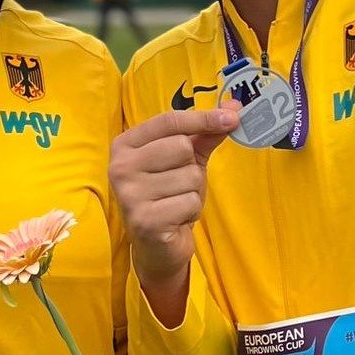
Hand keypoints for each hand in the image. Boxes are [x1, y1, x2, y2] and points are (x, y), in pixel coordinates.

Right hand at [110, 105, 237, 326]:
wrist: (156, 247)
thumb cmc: (168, 196)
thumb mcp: (185, 161)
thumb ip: (204, 134)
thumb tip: (234, 108)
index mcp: (125, 145)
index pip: (168, 121)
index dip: (203, 118)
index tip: (232, 118)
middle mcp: (120, 166)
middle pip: (181, 147)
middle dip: (192, 168)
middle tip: (179, 185)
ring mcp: (130, 194)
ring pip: (189, 176)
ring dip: (193, 192)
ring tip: (176, 203)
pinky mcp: (145, 220)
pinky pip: (190, 201)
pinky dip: (192, 210)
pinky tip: (176, 219)